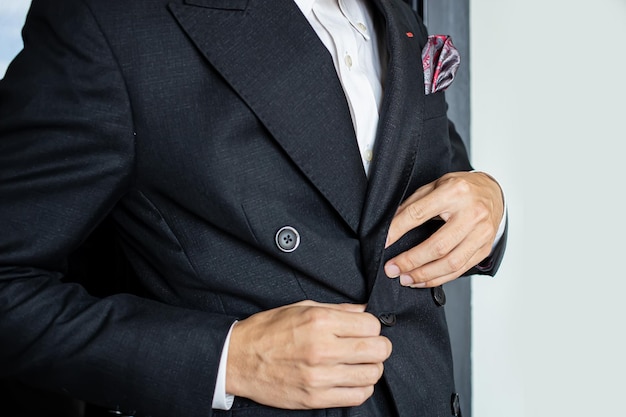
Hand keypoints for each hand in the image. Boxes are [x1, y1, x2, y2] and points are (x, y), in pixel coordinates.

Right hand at [226, 300, 391, 408]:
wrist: (237, 359)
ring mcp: (319, 376)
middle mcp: (322, 349)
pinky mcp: (315, 398)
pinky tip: (351, 379)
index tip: (365, 329)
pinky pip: (357, 396)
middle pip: (378, 350)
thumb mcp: (302, 308)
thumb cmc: (268, 331)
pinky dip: (361, 387)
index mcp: (320, 321)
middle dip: (379, 347)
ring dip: (371, 368)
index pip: (372, 325)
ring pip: (372, 374)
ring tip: (359, 363)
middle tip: (369, 346)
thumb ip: (338, 310)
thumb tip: (366, 311)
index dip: (372, 326)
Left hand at [384, 171, 503, 287]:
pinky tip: (423, 280)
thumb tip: (391, 226)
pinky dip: (439, 278)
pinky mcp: (484, 248)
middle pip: (438, 245)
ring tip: (405, 278)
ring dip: (424, 275)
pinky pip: (460, 269)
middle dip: (411, 261)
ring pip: (451, 263)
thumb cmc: (460, 189)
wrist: (492, 192)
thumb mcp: (435, 185)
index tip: (384, 243)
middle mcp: (472, 213)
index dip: (398, 230)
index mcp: (454, 192)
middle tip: (392, 269)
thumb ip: (414, 204)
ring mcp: (481, 233)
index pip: (419, 214)